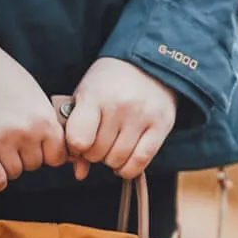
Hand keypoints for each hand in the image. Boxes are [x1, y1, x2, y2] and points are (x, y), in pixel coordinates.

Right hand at [0, 40, 67, 191]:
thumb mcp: (32, 94)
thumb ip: (44, 120)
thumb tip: (56, 147)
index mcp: (43, 119)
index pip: (57, 156)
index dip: (45, 153)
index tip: (32, 144)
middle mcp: (26, 133)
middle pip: (34, 165)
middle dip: (22, 155)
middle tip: (5, 135)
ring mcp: (1, 141)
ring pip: (14, 173)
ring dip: (4, 163)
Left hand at [64, 58, 176, 180]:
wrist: (147, 63)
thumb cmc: (110, 83)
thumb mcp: (87, 97)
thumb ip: (78, 132)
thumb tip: (79, 173)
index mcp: (95, 95)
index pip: (78, 139)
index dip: (76, 148)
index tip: (80, 143)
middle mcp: (119, 106)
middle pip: (98, 153)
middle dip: (94, 154)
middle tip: (98, 144)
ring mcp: (142, 117)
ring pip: (118, 160)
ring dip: (111, 161)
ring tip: (112, 149)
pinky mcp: (160, 126)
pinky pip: (141, 161)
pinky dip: (129, 169)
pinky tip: (124, 163)